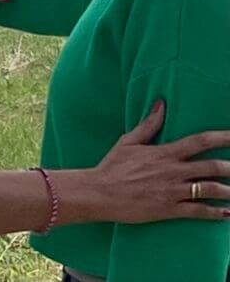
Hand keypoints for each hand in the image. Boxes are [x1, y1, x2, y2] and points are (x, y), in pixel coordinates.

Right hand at [60, 101, 229, 223]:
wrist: (99, 193)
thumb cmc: (112, 166)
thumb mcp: (128, 141)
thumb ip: (148, 124)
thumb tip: (161, 104)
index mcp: (164, 153)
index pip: (199, 141)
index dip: (222, 137)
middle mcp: (172, 171)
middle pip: (212, 166)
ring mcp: (173, 191)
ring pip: (210, 189)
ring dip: (229, 191)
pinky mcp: (170, 209)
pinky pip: (199, 211)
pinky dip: (216, 213)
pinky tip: (226, 213)